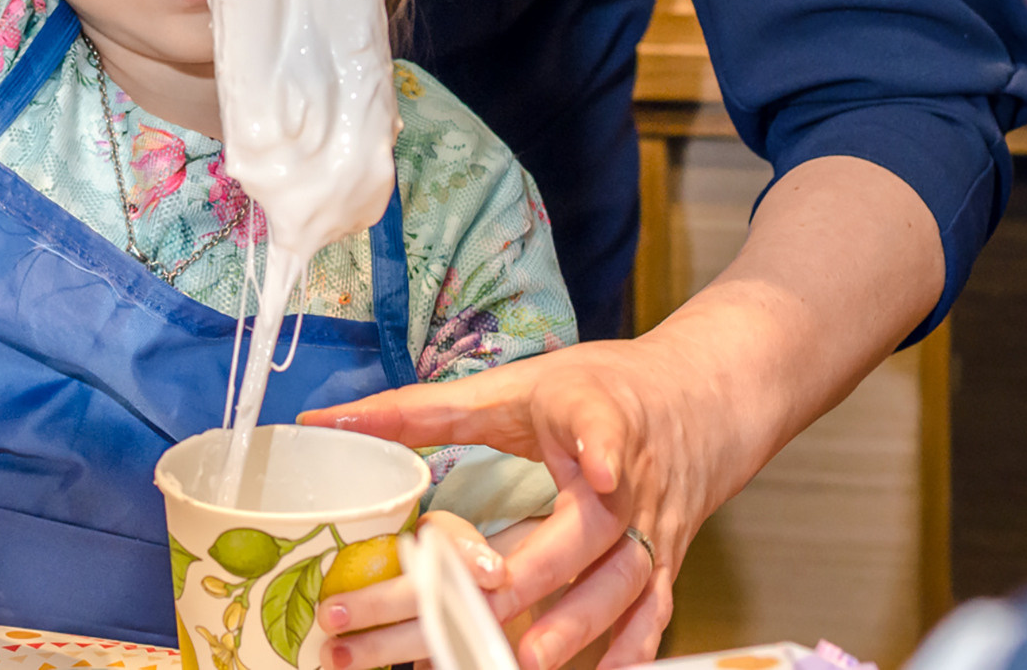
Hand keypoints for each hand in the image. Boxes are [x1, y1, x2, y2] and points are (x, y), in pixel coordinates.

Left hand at [302, 338, 748, 669]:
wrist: (700, 402)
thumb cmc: (599, 389)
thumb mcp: (515, 384)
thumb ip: (421, 409)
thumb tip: (327, 420)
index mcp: (593, 420)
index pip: (599, 433)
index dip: (600, 451)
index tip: (598, 472)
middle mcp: (627, 486)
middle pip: (579, 539)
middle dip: (519, 579)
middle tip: (483, 603)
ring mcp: (650, 532)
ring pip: (616, 587)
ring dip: (572, 627)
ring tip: (523, 660)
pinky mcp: (664, 566)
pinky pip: (651, 616)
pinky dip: (630, 651)